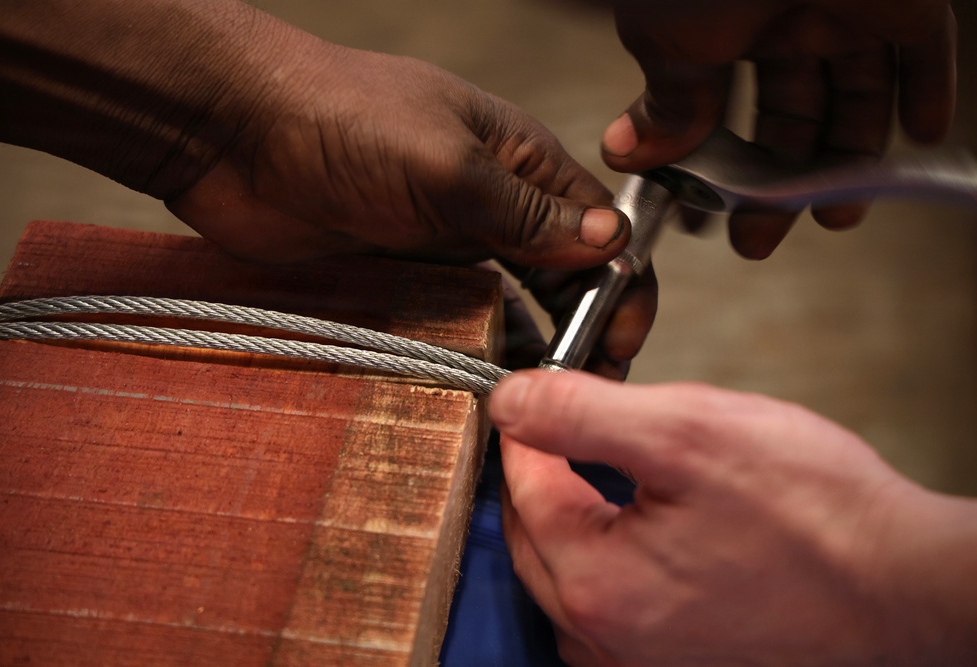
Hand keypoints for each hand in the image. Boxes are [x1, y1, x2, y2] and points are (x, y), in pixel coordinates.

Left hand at [0, 0, 653, 368]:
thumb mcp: (447, 165)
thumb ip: (525, 211)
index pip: (596, 227)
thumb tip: (610, 243)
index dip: (619, 284)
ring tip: (537, 400)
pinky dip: (475, 348)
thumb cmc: (339, 123)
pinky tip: (484, 383)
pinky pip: (453, 317)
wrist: (230, 131)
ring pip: (510, 300)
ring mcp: (444, 239)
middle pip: (561, 271)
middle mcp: (491, 201)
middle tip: (584, 391)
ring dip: (530, 344)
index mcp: (518, 158)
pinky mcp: (400, 272)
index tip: (618, 346)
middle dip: (582, 326)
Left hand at [490, 370, 976, 665]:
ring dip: (570, 516)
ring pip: (565, 572)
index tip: (545, 394)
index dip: (529, 429)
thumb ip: (580, 414)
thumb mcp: (687, 432)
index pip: (523, 489)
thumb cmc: (816, 516)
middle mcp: (606, 640)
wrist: (904, 585)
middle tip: (573, 425)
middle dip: (545, 472)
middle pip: (535, 536)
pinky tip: (640, 526)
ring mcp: (637, 661)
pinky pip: (606, 603)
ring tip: (601, 469)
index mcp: (596, 585)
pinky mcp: (670, 662)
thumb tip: (511, 401)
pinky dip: (605, 557)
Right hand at [602, 0, 956, 258]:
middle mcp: (781, 19)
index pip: (723, 112)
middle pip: (789, 117)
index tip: (711, 213)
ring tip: (837, 214)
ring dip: (847, 159)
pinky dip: (924, 96)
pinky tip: (916, 137)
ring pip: (854, 96)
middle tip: (761, 234)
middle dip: (777, 184)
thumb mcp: (669, 45)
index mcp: (721, 28)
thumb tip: (630, 150)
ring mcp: (843, 8)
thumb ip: (665, 104)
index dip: (719, 169)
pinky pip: (923, 53)